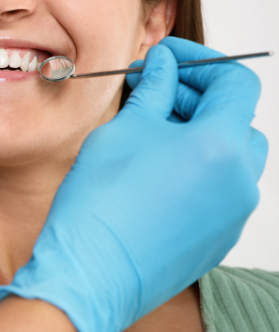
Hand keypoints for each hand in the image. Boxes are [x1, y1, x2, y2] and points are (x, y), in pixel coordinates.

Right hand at [0, 36, 267, 331]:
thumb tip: (162, 68)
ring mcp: (233, 215)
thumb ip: (152, 91)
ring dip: (197, 134)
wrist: (91, 274)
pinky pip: (219, 190)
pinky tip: (152, 171)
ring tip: (149, 132)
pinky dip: (196, 169)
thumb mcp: (123, 131)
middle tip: (153, 89)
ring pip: (230, 157)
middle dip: (196, 97)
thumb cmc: (100, 204)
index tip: (166, 58)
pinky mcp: (218, 239)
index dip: (200, 61)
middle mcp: (241, 181)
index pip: (235, 83)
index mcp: (223, 146)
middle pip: (237, 119)